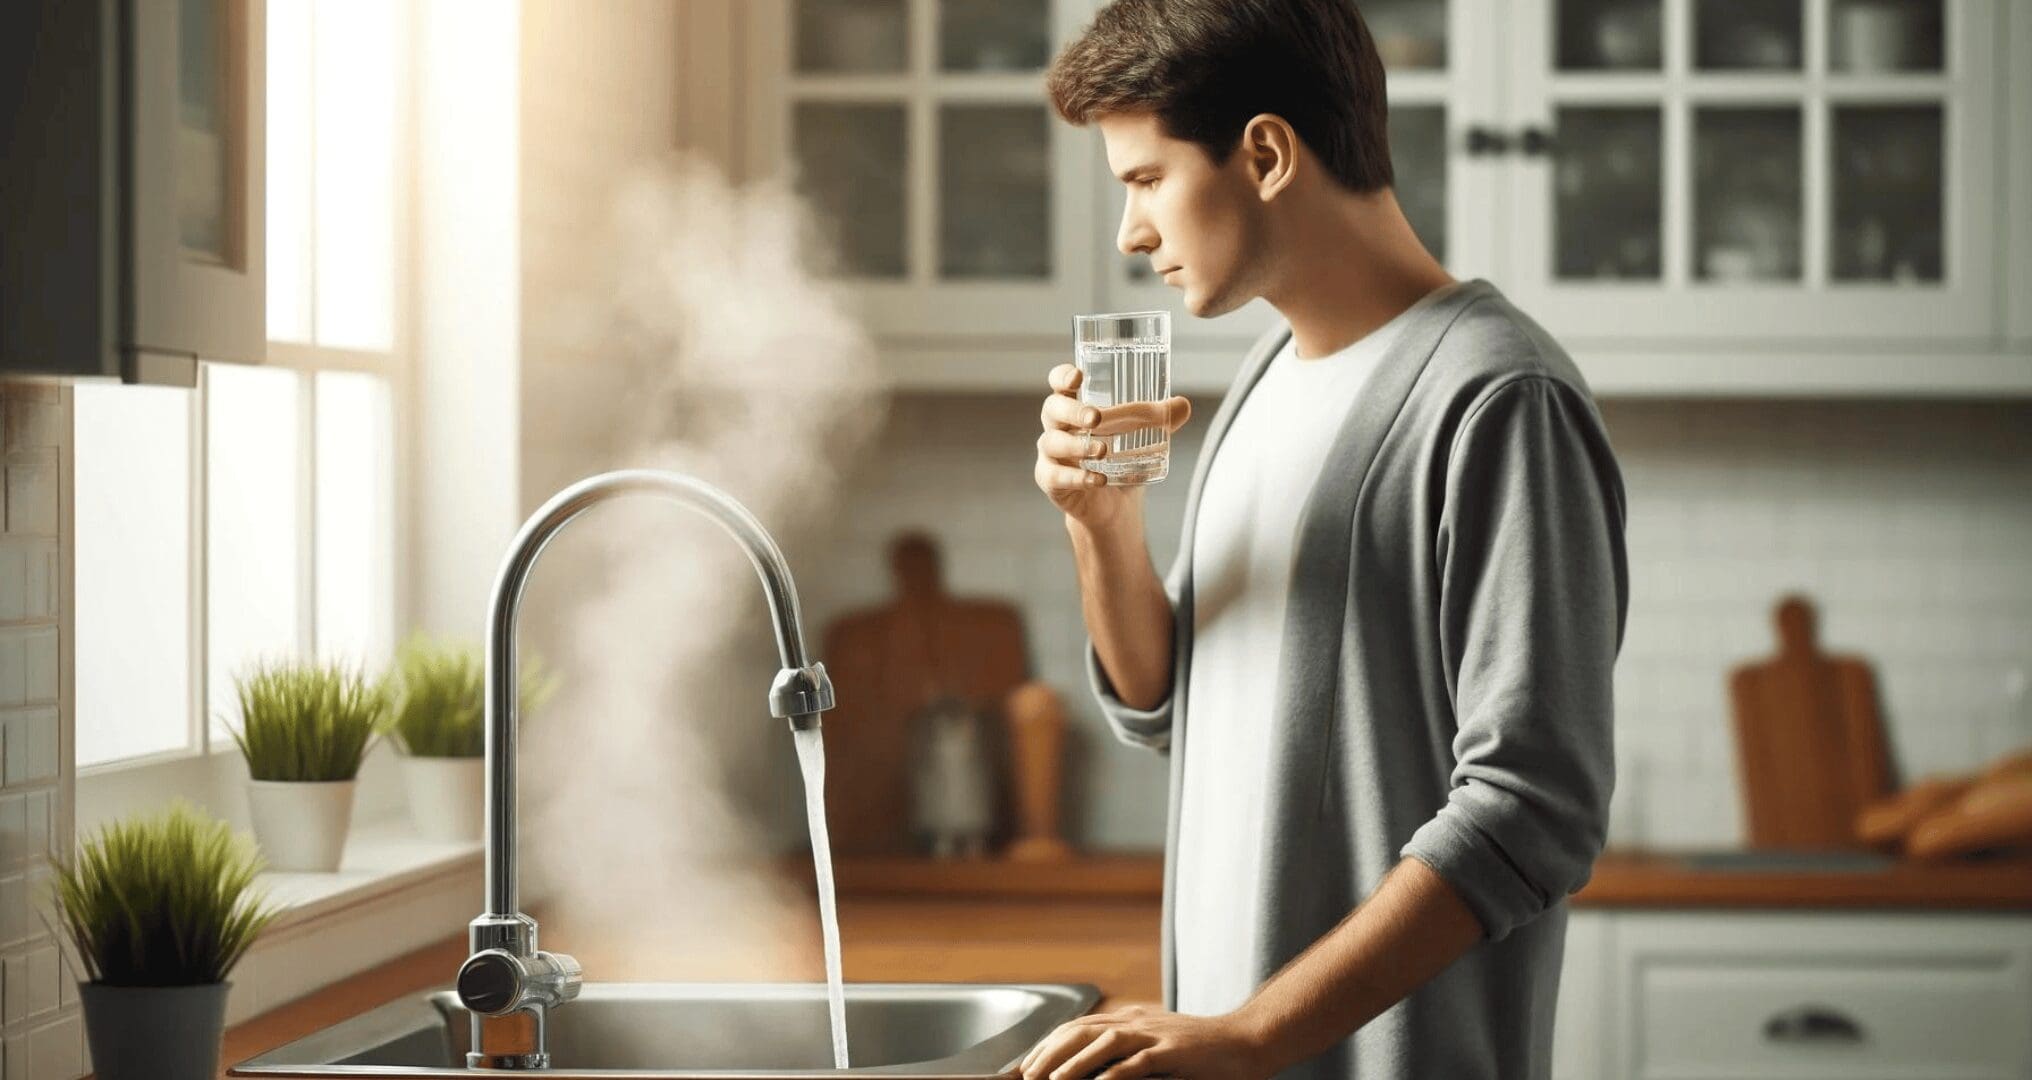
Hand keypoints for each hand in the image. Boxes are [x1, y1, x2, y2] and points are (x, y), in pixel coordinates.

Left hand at [1018, 1004, 1268, 1079]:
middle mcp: (1138, 1022)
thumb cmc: (1202, 1051)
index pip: (1078, 1026)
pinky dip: (1116, 1074)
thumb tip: (1094, 1071)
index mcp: (1131, 1020)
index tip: (1026, 1065)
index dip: (1048, 1044)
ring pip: (1104, 1043)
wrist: (1247, 1042)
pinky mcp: (1175, 1052)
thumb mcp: (1156, 1044)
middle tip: (1028, 1076)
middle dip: (1050, 1053)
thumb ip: (1126, 1053)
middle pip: (1082, 1031)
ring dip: (1073, 1064)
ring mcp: (1157, 1035)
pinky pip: (1139, 1062)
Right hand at [1034, 364, 1191, 528]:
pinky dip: (1078, 477)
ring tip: (1103, 450)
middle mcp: (1057, 427)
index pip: (1059, 384)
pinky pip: (1056, 476)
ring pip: (1052, 443)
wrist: (1112, 505)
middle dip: (1072, 411)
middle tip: (1096, 417)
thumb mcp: (1142, 438)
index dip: (1062, 377)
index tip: (1078, 376)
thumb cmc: (1119, 460)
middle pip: (1052, 410)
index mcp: (1074, 408)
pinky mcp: (1051, 481)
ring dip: (1077, 445)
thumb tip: (1183, 405)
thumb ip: (1161, 419)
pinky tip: (1098, 479)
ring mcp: (1051, 455)